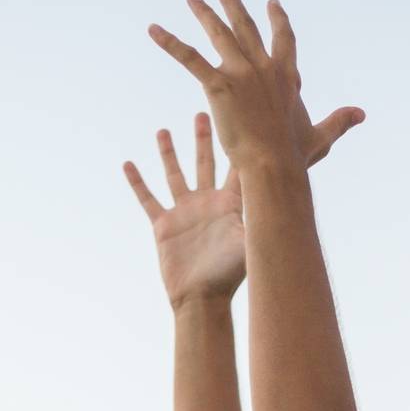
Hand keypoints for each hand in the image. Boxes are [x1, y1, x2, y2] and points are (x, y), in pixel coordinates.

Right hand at [124, 88, 363, 311]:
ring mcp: (185, 213)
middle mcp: (208, 203)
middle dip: (205, 137)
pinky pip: (148, 199)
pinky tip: (128, 164)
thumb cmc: (229, 275)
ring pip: (175, 174)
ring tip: (164, 130)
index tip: (240, 112)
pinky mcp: (164, 227)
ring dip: (169, 153)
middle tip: (203, 110)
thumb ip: (259, 211)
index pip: (235, 163)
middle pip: (206, 161)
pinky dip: (138, 182)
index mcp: (230, 202)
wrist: (202, 300)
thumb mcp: (248, 238)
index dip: (237, 139)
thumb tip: (281, 187)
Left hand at [147, 0, 363, 172]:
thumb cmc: (294, 157)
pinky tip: (153, 30)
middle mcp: (264, 66)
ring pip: (218, 34)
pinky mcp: (218, 84)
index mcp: (286, 76)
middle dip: (233, 2)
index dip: (277, 21)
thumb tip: (362, 113)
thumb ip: (339, 121)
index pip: (283, 40)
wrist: (273, 165)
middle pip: (246, 26)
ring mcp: (241, 72)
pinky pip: (189, 57)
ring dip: (204, 12)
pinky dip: (170, 43)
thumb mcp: (320, 137)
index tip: (272, 4)